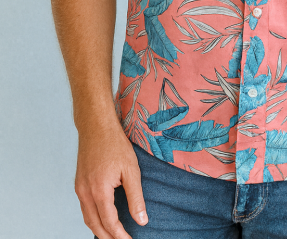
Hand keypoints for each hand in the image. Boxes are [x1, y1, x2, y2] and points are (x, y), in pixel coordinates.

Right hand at [74, 120, 147, 238]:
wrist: (96, 126)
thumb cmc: (115, 144)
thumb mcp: (131, 170)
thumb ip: (135, 197)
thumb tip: (142, 221)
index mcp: (99, 191)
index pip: (109, 223)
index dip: (120, 236)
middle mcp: (85, 193)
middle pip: (96, 225)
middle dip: (108, 237)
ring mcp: (79, 188)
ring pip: (88, 219)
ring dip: (100, 230)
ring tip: (113, 236)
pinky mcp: (78, 184)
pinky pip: (84, 208)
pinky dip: (93, 218)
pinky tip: (103, 219)